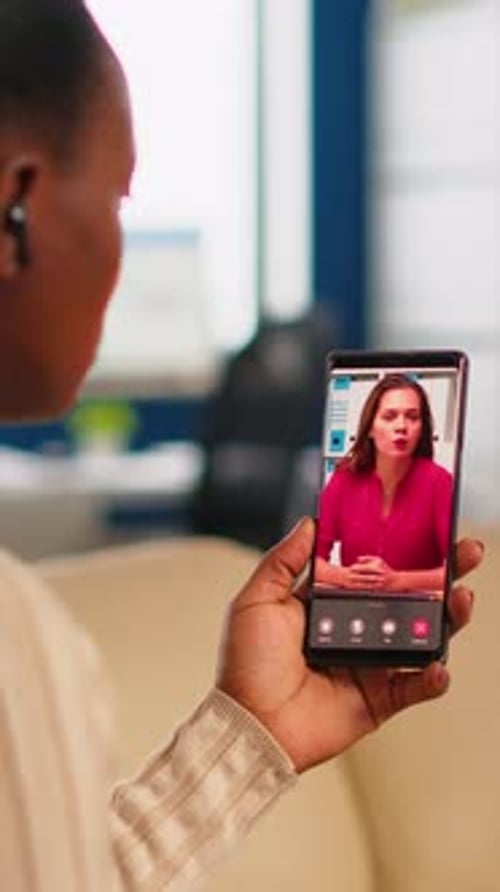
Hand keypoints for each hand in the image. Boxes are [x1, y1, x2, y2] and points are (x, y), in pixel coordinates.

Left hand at [216, 518, 482, 772]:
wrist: (249, 723)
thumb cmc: (246, 664)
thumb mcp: (256, 600)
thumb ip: (284, 560)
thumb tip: (310, 523)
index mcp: (328, 603)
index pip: (373, 569)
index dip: (400, 550)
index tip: (426, 527)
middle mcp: (355, 629)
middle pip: (407, 598)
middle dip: (441, 575)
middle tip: (464, 552)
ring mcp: (370, 664)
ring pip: (420, 636)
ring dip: (447, 618)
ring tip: (461, 600)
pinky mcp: (378, 699)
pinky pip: (414, 686)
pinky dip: (431, 677)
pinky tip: (438, 665)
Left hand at [345, 555, 397, 590]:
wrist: (395, 581)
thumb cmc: (385, 569)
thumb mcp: (378, 560)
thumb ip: (367, 558)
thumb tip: (357, 558)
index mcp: (376, 567)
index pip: (364, 567)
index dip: (356, 568)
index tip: (350, 568)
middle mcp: (377, 575)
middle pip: (363, 575)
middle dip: (354, 575)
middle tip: (347, 575)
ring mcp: (377, 583)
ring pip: (364, 583)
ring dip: (356, 582)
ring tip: (350, 581)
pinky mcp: (377, 589)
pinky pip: (367, 588)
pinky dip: (361, 588)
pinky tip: (355, 587)